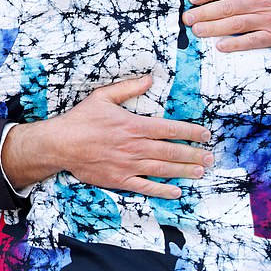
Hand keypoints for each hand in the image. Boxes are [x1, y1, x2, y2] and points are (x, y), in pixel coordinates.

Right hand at [2, 75, 213, 198]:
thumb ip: (128, 88)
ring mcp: (128, 165)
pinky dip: (162, 190)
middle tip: (210, 157)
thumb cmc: (81, 119)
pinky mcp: (119, 180)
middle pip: (171, 152)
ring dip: (184, 171)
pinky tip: (176, 191)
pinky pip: (145, 187)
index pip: (170, 129)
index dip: (191, 132)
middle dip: (194, 154)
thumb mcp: (103, 96)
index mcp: (134, 125)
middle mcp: (135, 146)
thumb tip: (150, 78)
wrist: (60, 144)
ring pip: (163, 170)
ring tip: (201, 171)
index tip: (205, 135)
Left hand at [183, 0, 270, 52]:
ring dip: (213, 27)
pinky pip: (252, 40)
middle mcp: (262, 1)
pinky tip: (220, 45)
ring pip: (235, 24)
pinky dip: (236, 44)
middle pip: (227, 6)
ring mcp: (268, 19)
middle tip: (187, 17)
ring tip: (196, 30)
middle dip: (204, 12)